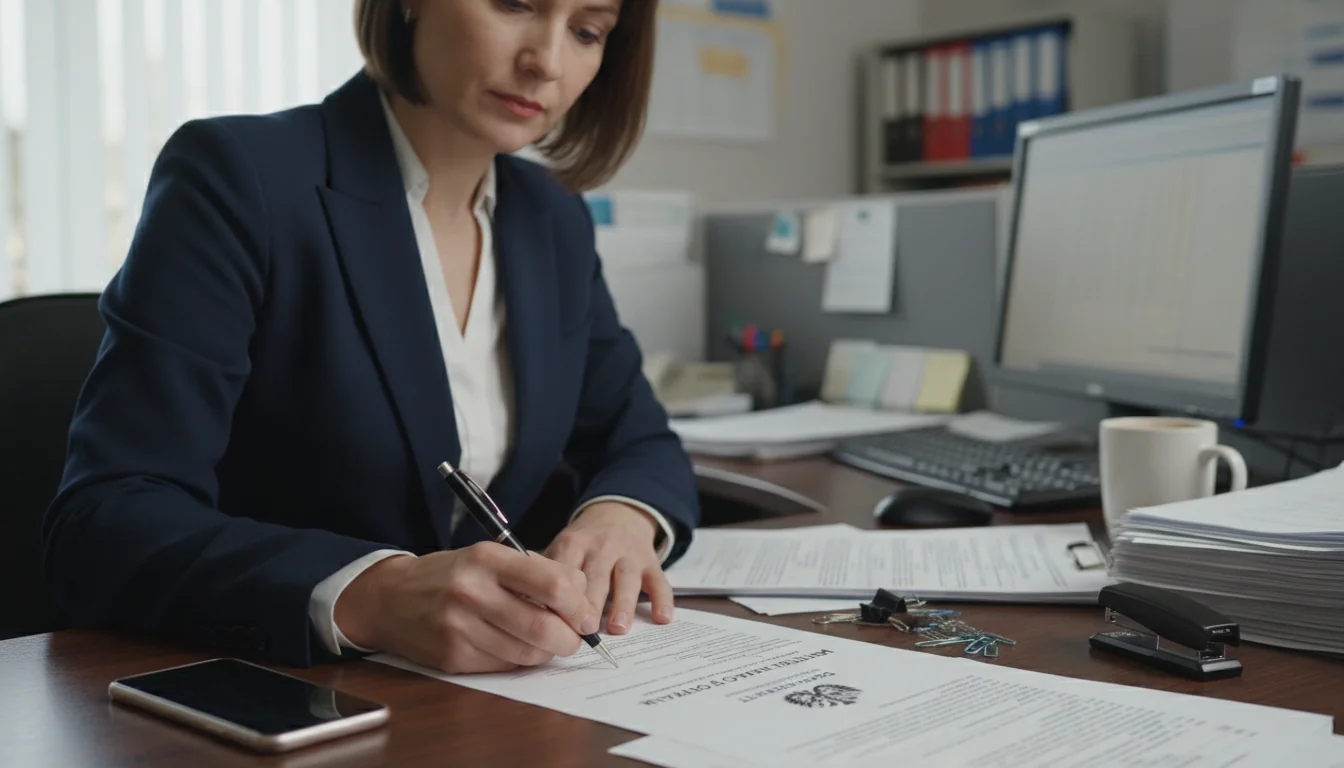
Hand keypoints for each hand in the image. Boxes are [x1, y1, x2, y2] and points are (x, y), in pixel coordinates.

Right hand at [333, 544, 600, 673]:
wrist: (390, 598)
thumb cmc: (450, 574)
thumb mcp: (489, 556)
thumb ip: (535, 572)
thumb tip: (582, 596)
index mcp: (488, 559)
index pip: (554, 584)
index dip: (580, 604)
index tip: (586, 612)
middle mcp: (473, 592)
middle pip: (545, 627)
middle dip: (571, 638)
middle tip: (576, 637)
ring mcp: (460, 627)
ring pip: (528, 653)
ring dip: (548, 652)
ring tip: (547, 640)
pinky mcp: (453, 656)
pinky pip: (504, 666)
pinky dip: (520, 660)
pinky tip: (517, 646)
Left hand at [544, 502, 672, 634]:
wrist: (618, 515)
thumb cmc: (583, 544)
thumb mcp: (560, 548)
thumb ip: (544, 572)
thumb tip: (520, 605)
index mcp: (573, 544)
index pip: (564, 571)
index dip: (558, 598)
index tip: (553, 624)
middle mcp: (602, 547)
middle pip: (595, 577)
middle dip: (589, 605)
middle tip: (584, 632)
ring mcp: (629, 555)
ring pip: (626, 579)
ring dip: (622, 603)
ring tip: (617, 628)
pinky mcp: (651, 562)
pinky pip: (659, 581)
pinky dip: (663, 600)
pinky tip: (662, 618)